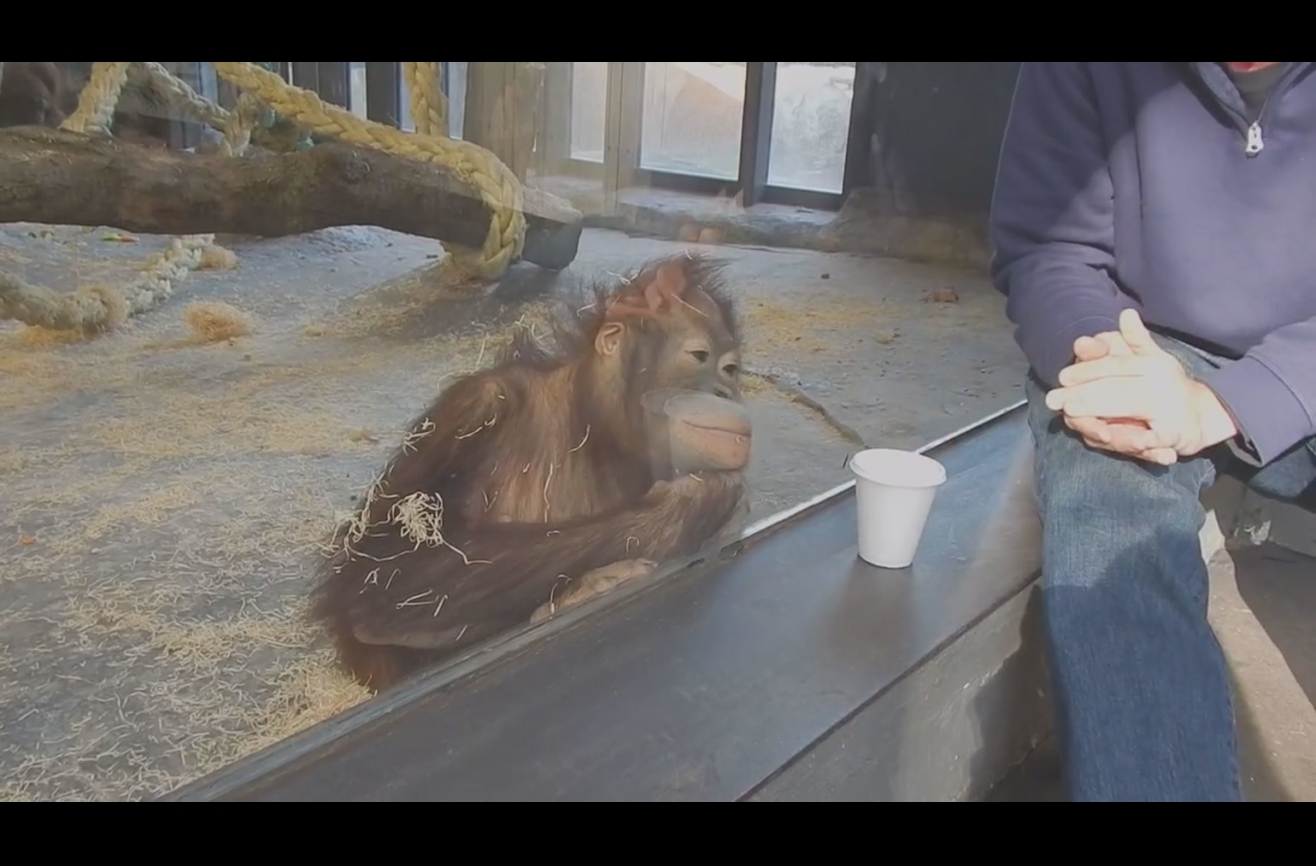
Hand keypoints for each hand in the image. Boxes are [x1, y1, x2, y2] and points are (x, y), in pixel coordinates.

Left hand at [1046, 310, 1238, 463]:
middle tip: (1054, 399)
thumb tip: (1126, 313)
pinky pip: (1159, 437)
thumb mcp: (1152, 359)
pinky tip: (1115, 437)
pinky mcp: (1178, 433)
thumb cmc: (1167, 383)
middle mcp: (1161, 383)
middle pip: (1116, 387)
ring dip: (1100, 412)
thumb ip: (1134, 342)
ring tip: (1071, 413)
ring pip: (1130, 407)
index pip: (1115, 366)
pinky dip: (1143, 440)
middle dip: (1083, 394)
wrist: (1204, 412)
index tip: (1062, 377)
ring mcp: (1169, 408)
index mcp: (1152, 365)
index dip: (1088, 370)